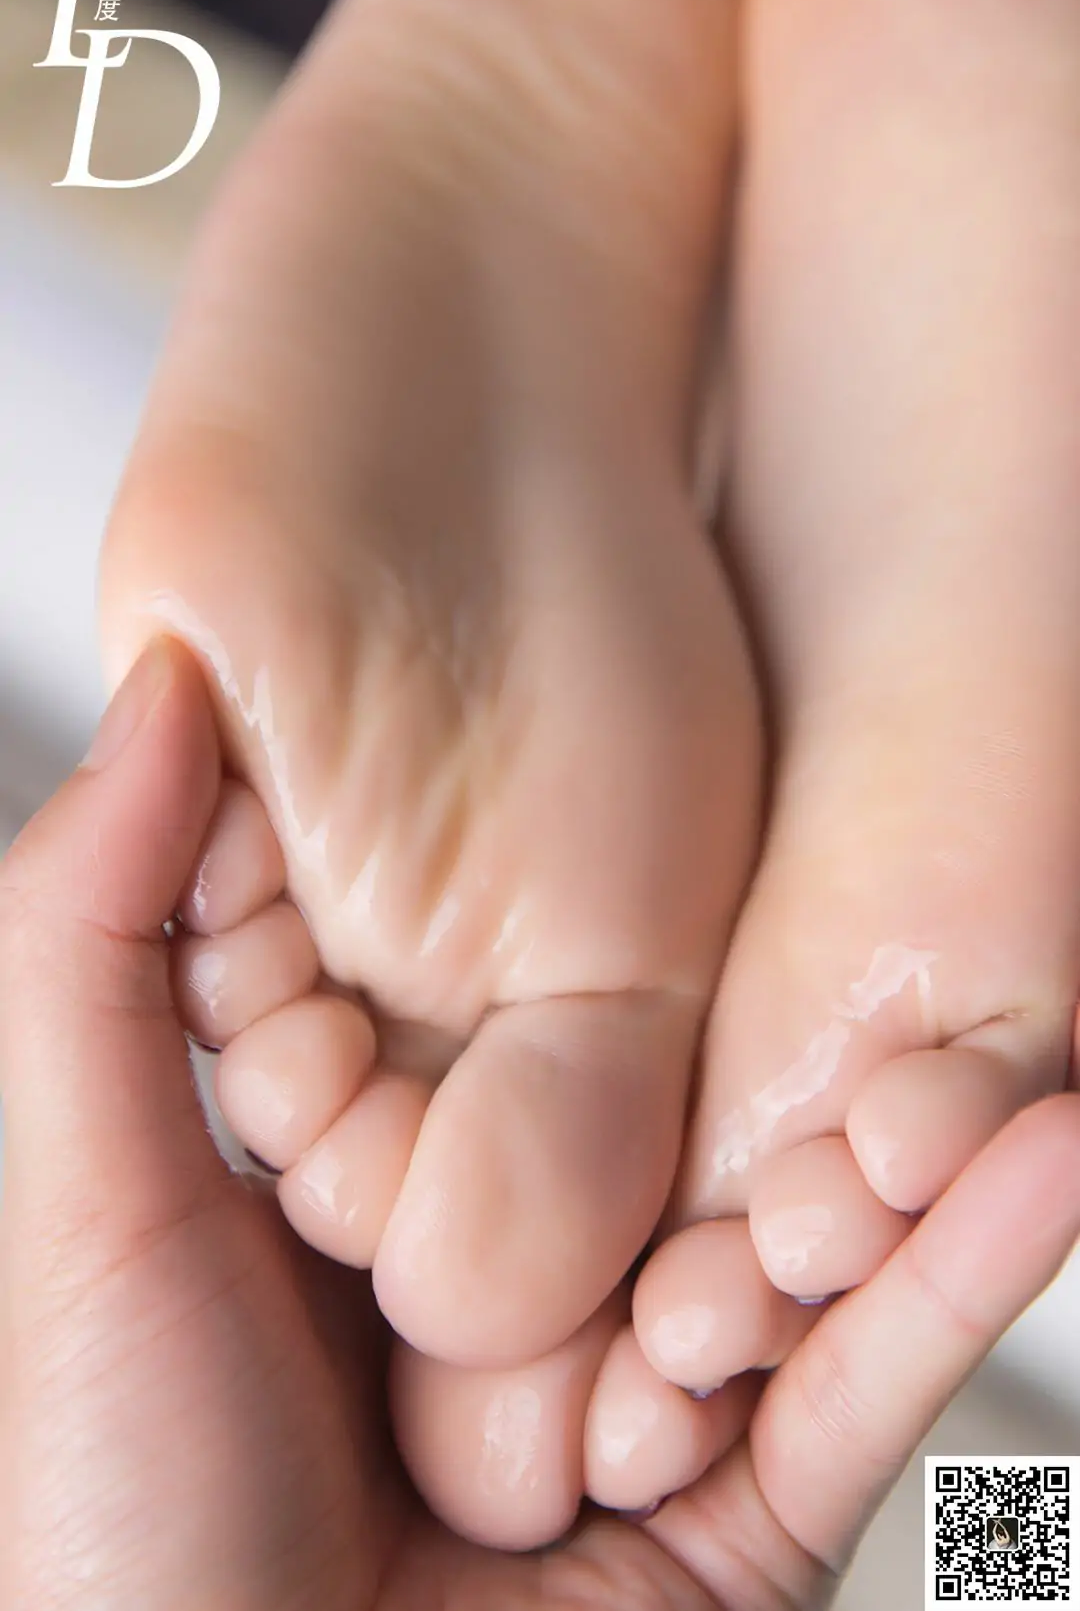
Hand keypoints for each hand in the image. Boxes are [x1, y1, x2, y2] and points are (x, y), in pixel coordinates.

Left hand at [2, 637, 1077, 1610]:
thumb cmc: (120, 1534)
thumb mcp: (90, 1192)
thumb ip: (98, 941)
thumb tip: (162, 696)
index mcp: (383, 1201)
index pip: (518, 1013)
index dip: (591, 914)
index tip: (666, 781)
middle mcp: (521, 1294)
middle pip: (687, 1123)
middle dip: (788, 1025)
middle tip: (872, 897)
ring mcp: (641, 1405)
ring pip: (802, 1237)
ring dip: (904, 1137)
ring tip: (988, 1034)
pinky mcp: (740, 1520)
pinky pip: (867, 1381)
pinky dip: (965, 1272)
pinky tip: (1046, 1154)